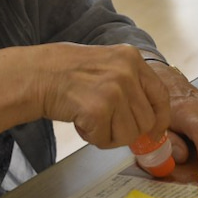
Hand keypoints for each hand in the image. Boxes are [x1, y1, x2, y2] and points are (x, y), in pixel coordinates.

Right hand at [34, 43, 170, 148]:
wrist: (36, 74)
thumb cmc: (68, 72)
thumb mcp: (109, 65)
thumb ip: (132, 85)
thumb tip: (151, 119)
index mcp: (132, 58)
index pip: (161, 95)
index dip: (160, 119)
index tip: (155, 132)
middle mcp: (127, 72)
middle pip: (146, 120)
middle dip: (127, 130)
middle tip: (106, 123)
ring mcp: (114, 90)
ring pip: (129, 134)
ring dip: (109, 135)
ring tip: (91, 118)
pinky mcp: (99, 109)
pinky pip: (107, 140)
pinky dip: (92, 137)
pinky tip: (80, 121)